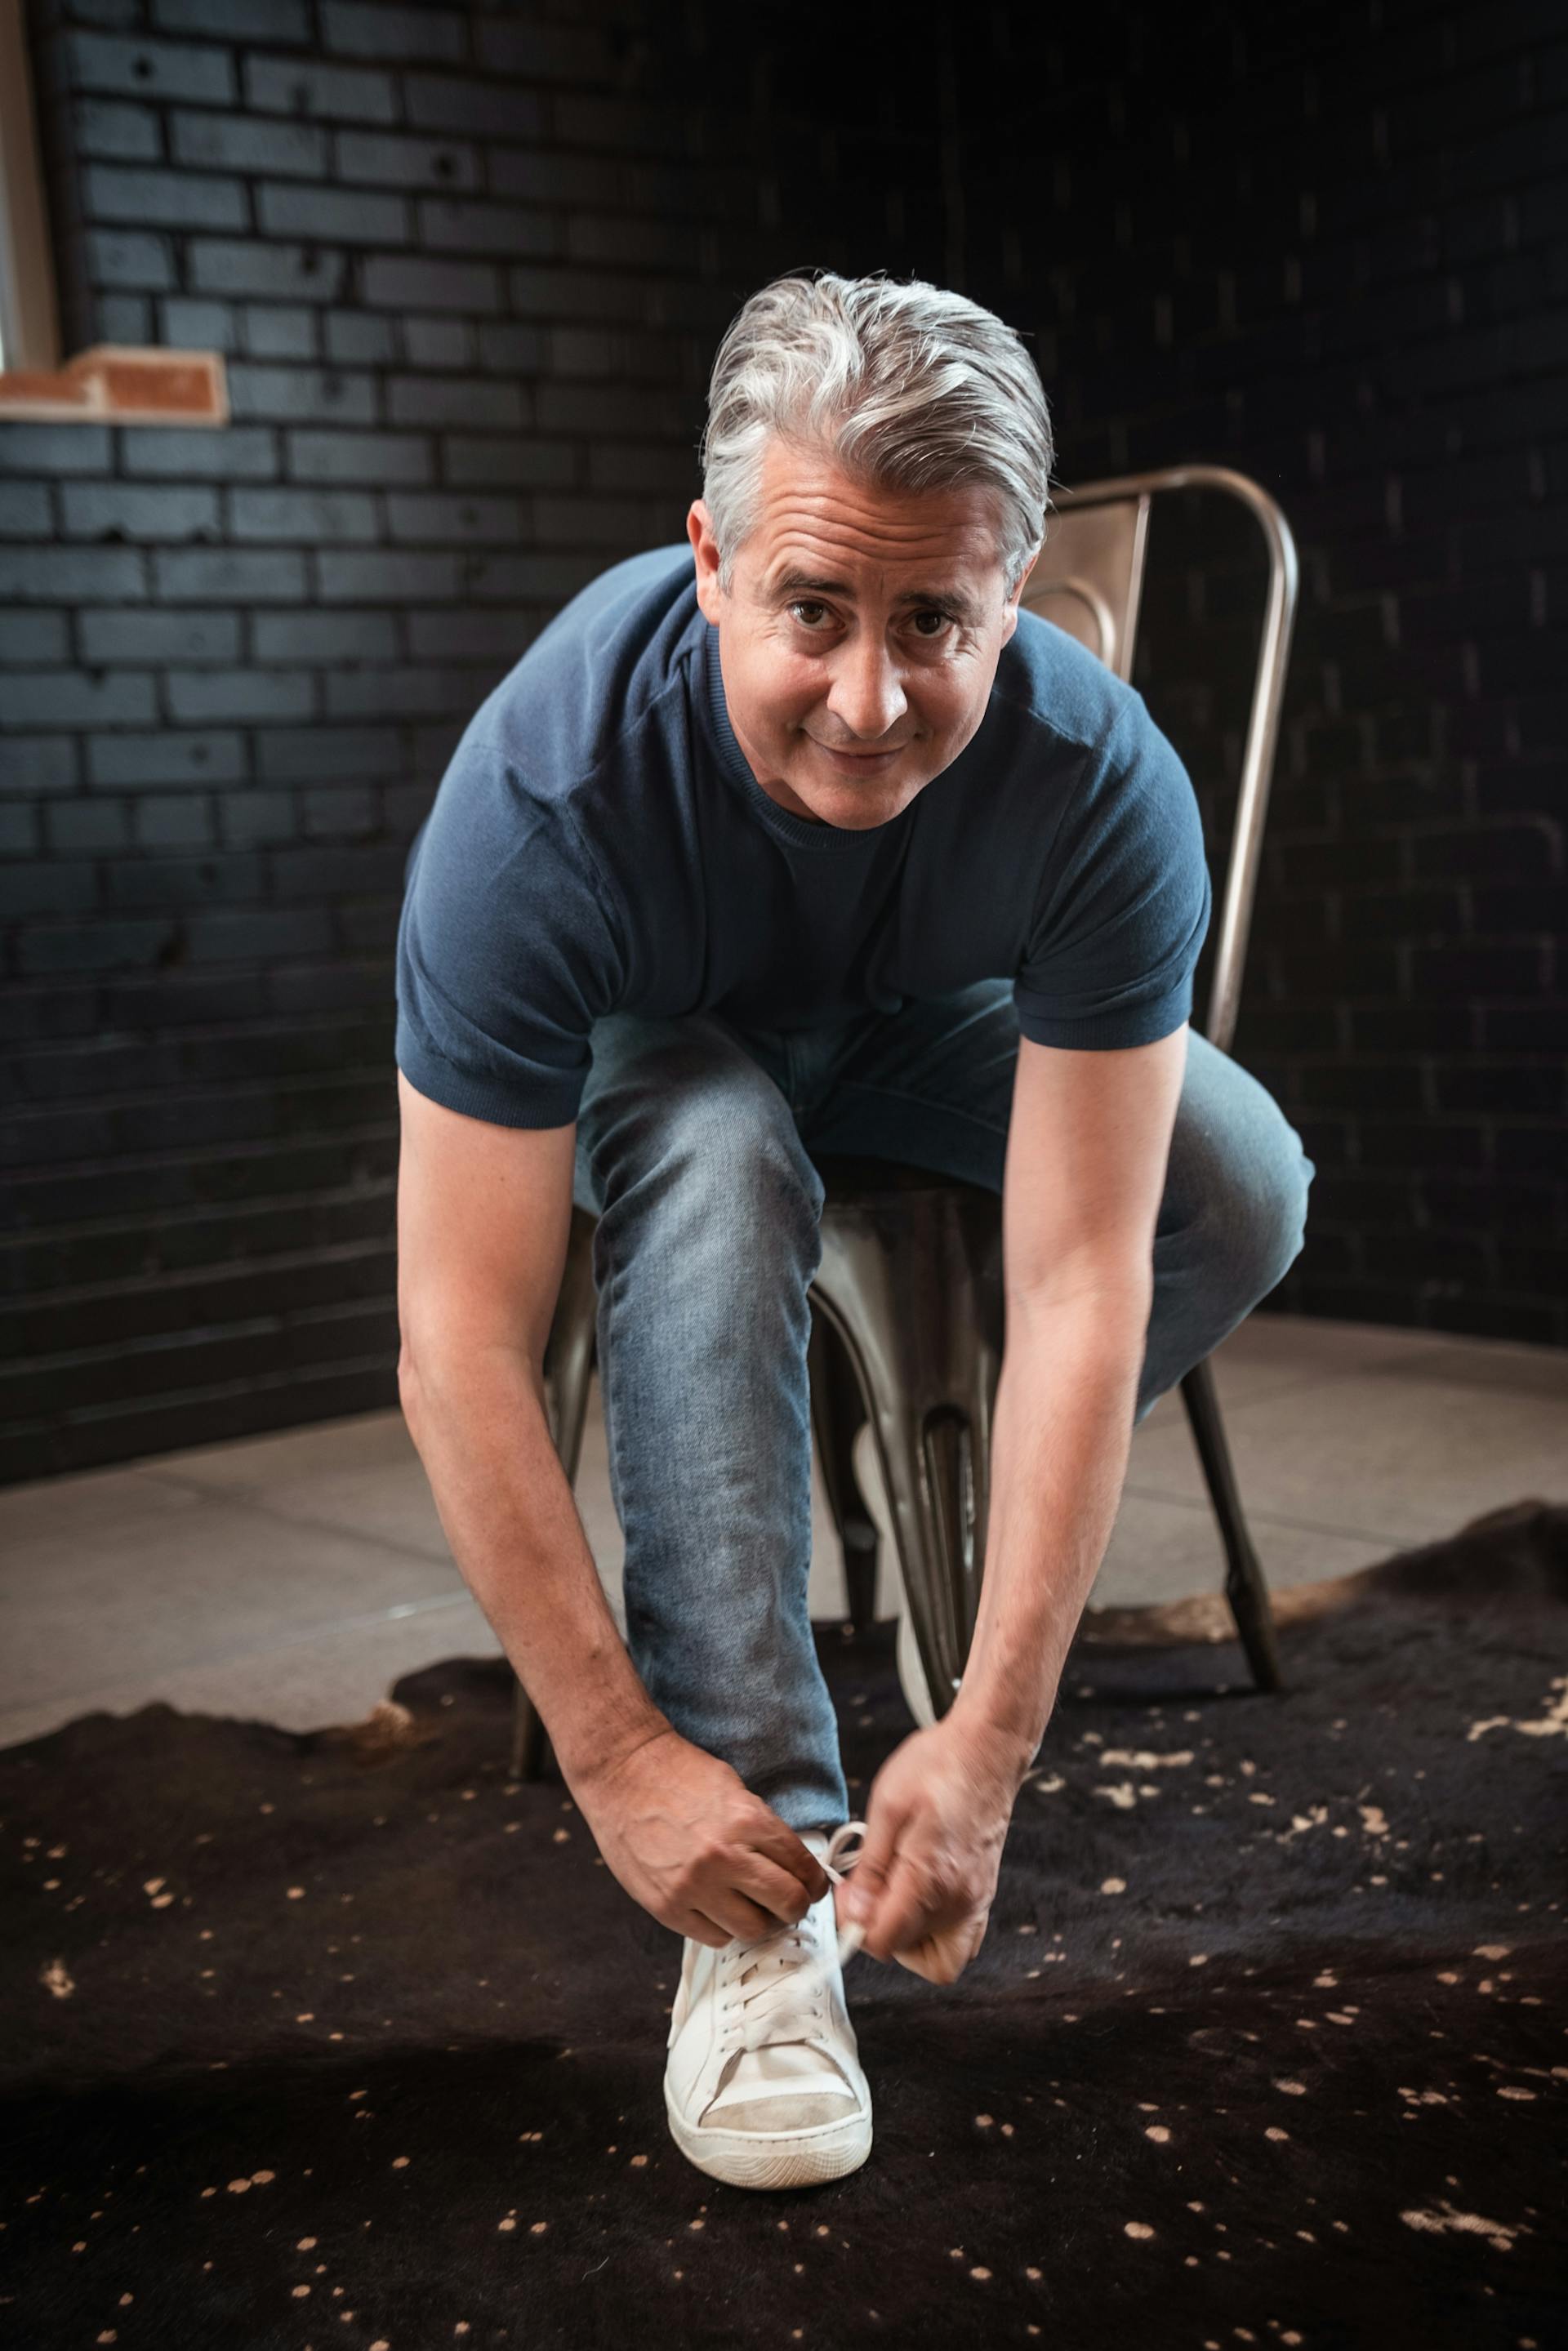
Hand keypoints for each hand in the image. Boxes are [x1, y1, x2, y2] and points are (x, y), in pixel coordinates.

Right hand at [569, 1725, 828, 1946]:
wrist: (622, 1773)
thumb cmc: (679, 1775)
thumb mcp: (736, 1790)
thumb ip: (763, 1829)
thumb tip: (793, 1866)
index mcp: (748, 1821)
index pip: (803, 1867)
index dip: (816, 1882)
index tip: (814, 1887)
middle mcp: (725, 1857)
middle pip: (788, 1904)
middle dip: (797, 1906)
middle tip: (792, 1904)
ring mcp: (694, 1886)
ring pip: (753, 1930)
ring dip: (761, 1922)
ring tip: (755, 1909)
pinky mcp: (667, 1906)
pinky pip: (714, 1937)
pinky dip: (724, 1928)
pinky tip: (721, 1910)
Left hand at [837, 1714, 1024, 1982]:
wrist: (987, 1749)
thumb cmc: (939, 1767)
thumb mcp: (888, 1806)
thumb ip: (871, 1867)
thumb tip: (855, 1914)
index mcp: (930, 1877)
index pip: (885, 1942)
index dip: (855, 1925)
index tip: (849, 1895)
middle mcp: (960, 1901)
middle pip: (907, 1952)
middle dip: (878, 1927)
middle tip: (867, 1889)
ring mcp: (977, 1901)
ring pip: (938, 1958)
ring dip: (908, 1938)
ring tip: (891, 1896)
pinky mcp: (983, 1896)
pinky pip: (961, 1943)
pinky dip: (936, 1936)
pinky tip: (917, 1900)